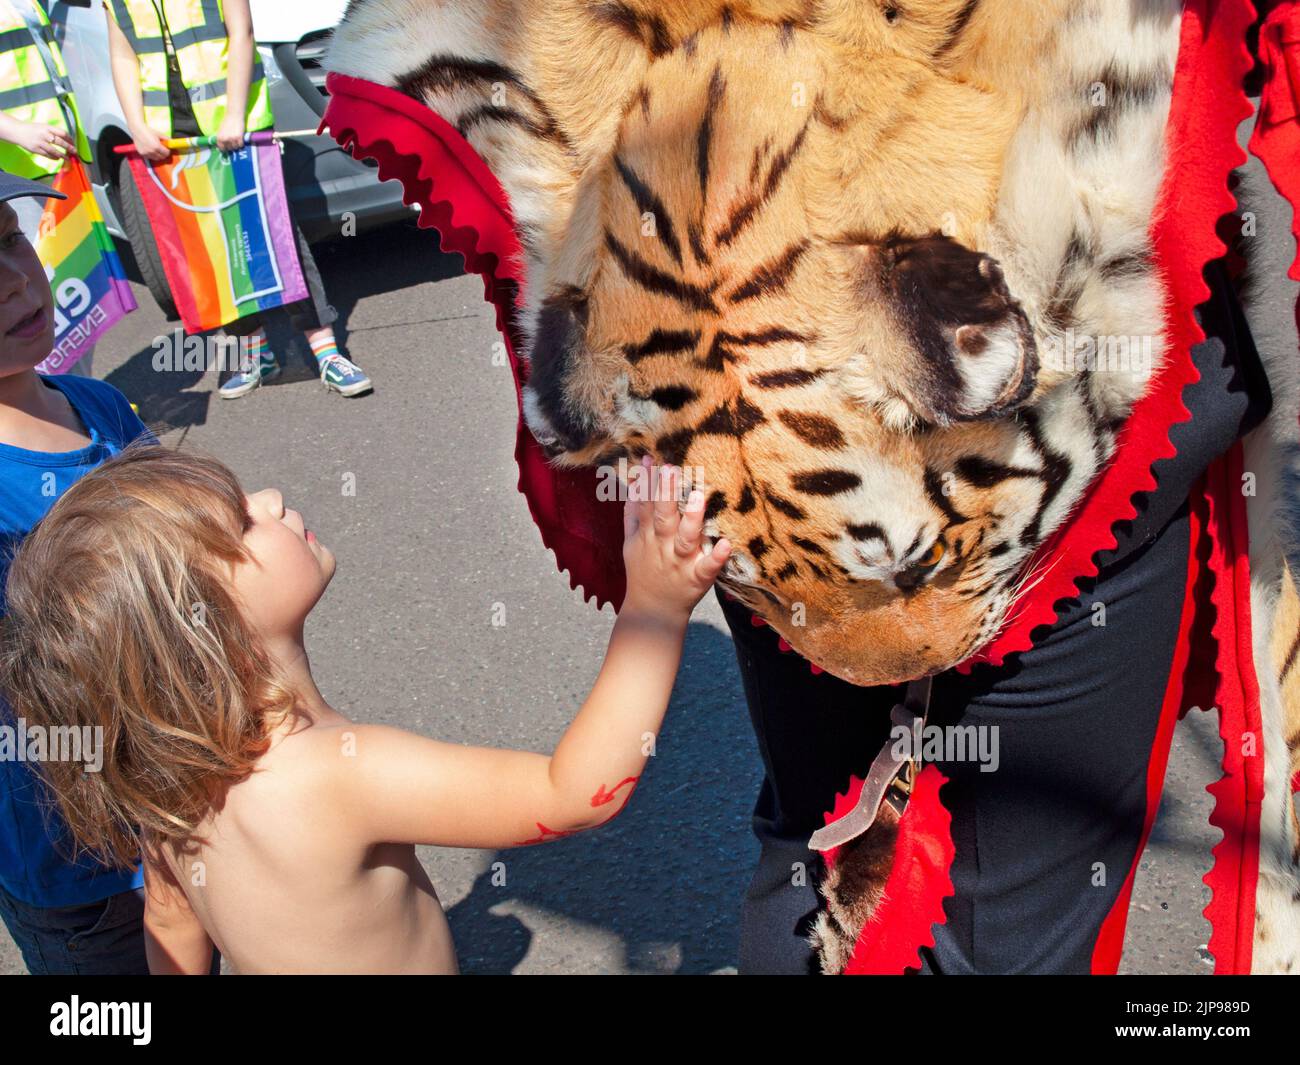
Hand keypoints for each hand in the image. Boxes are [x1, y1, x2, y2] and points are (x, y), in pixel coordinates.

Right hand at [13, 122, 73, 160]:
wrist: (17, 131)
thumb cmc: (33, 129)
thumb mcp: (44, 127)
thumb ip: (54, 132)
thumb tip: (67, 140)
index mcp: (47, 127)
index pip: (62, 133)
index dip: (70, 139)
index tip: (73, 143)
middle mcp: (44, 134)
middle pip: (60, 142)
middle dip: (69, 148)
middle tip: (75, 152)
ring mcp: (39, 142)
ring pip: (54, 151)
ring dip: (63, 155)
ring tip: (68, 158)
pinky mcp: (35, 149)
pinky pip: (48, 155)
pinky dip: (54, 157)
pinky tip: (58, 158)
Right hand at [130, 124, 169, 162]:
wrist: (137, 130)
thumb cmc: (148, 131)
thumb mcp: (159, 134)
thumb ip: (167, 139)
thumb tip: (172, 142)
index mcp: (157, 146)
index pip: (166, 153)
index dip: (168, 151)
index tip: (167, 149)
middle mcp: (152, 151)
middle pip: (162, 157)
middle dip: (164, 154)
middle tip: (163, 150)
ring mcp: (146, 153)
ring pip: (156, 159)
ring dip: (158, 156)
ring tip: (157, 150)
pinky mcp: (142, 154)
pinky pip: (149, 158)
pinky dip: (151, 155)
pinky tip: (151, 150)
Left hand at [215, 116, 244, 152]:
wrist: (234, 115)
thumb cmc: (227, 121)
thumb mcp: (220, 130)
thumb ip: (221, 137)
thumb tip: (222, 145)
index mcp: (219, 138)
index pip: (222, 148)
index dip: (225, 148)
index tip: (227, 148)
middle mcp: (225, 140)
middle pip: (229, 148)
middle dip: (231, 147)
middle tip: (233, 143)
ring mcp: (232, 139)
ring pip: (235, 147)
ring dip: (237, 145)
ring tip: (237, 141)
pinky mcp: (239, 138)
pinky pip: (241, 145)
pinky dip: (241, 144)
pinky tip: (240, 140)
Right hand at [621, 456, 730, 623]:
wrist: (651, 613)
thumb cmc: (644, 572)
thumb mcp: (631, 543)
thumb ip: (633, 513)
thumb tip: (633, 480)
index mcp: (647, 535)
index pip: (645, 504)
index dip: (647, 482)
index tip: (651, 459)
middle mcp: (662, 546)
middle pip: (662, 516)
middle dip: (666, 493)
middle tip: (673, 470)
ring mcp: (679, 562)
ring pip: (684, 538)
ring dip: (691, 519)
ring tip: (699, 497)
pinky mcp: (696, 579)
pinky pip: (707, 568)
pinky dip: (716, 558)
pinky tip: (726, 545)